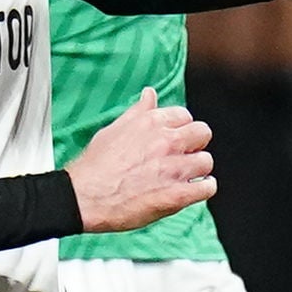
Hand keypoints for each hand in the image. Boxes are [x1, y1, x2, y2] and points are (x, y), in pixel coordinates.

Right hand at [67, 89, 214, 232]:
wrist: (84, 197)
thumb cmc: (95, 166)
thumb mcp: (114, 129)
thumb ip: (138, 112)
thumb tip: (150, 94)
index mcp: (151, 123)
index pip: (184, 115)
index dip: (180, 128)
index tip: (175, 139)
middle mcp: (166, 142)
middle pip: (202, 134)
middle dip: (195, 144)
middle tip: (183, 156)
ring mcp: (173, 169)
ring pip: (206, 161)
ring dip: (198, 169)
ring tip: (185, 177)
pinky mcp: (177, 195)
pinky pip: (206, 188)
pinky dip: (202, 189)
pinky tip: (191, 191)